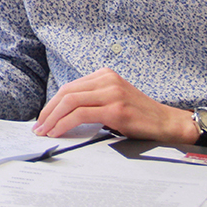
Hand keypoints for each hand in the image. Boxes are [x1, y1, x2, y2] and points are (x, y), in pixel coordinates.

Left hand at [32, 68, 198, 143]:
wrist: (167, 122)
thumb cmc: (139, 115)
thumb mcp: (114, 99)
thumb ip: (93, 100)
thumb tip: (64, 113)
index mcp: (105, 75)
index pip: (70, 87)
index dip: (53, 103)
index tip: (43, 117)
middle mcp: (107, 79)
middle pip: (67, 92)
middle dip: (49, 110)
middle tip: (39, 126)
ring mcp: (111, 92)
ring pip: (70, 101)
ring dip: (53, 118)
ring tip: (45, 130)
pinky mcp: (115, 108)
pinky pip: (81, 114)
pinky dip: (65, 123)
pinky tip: (58, 131)